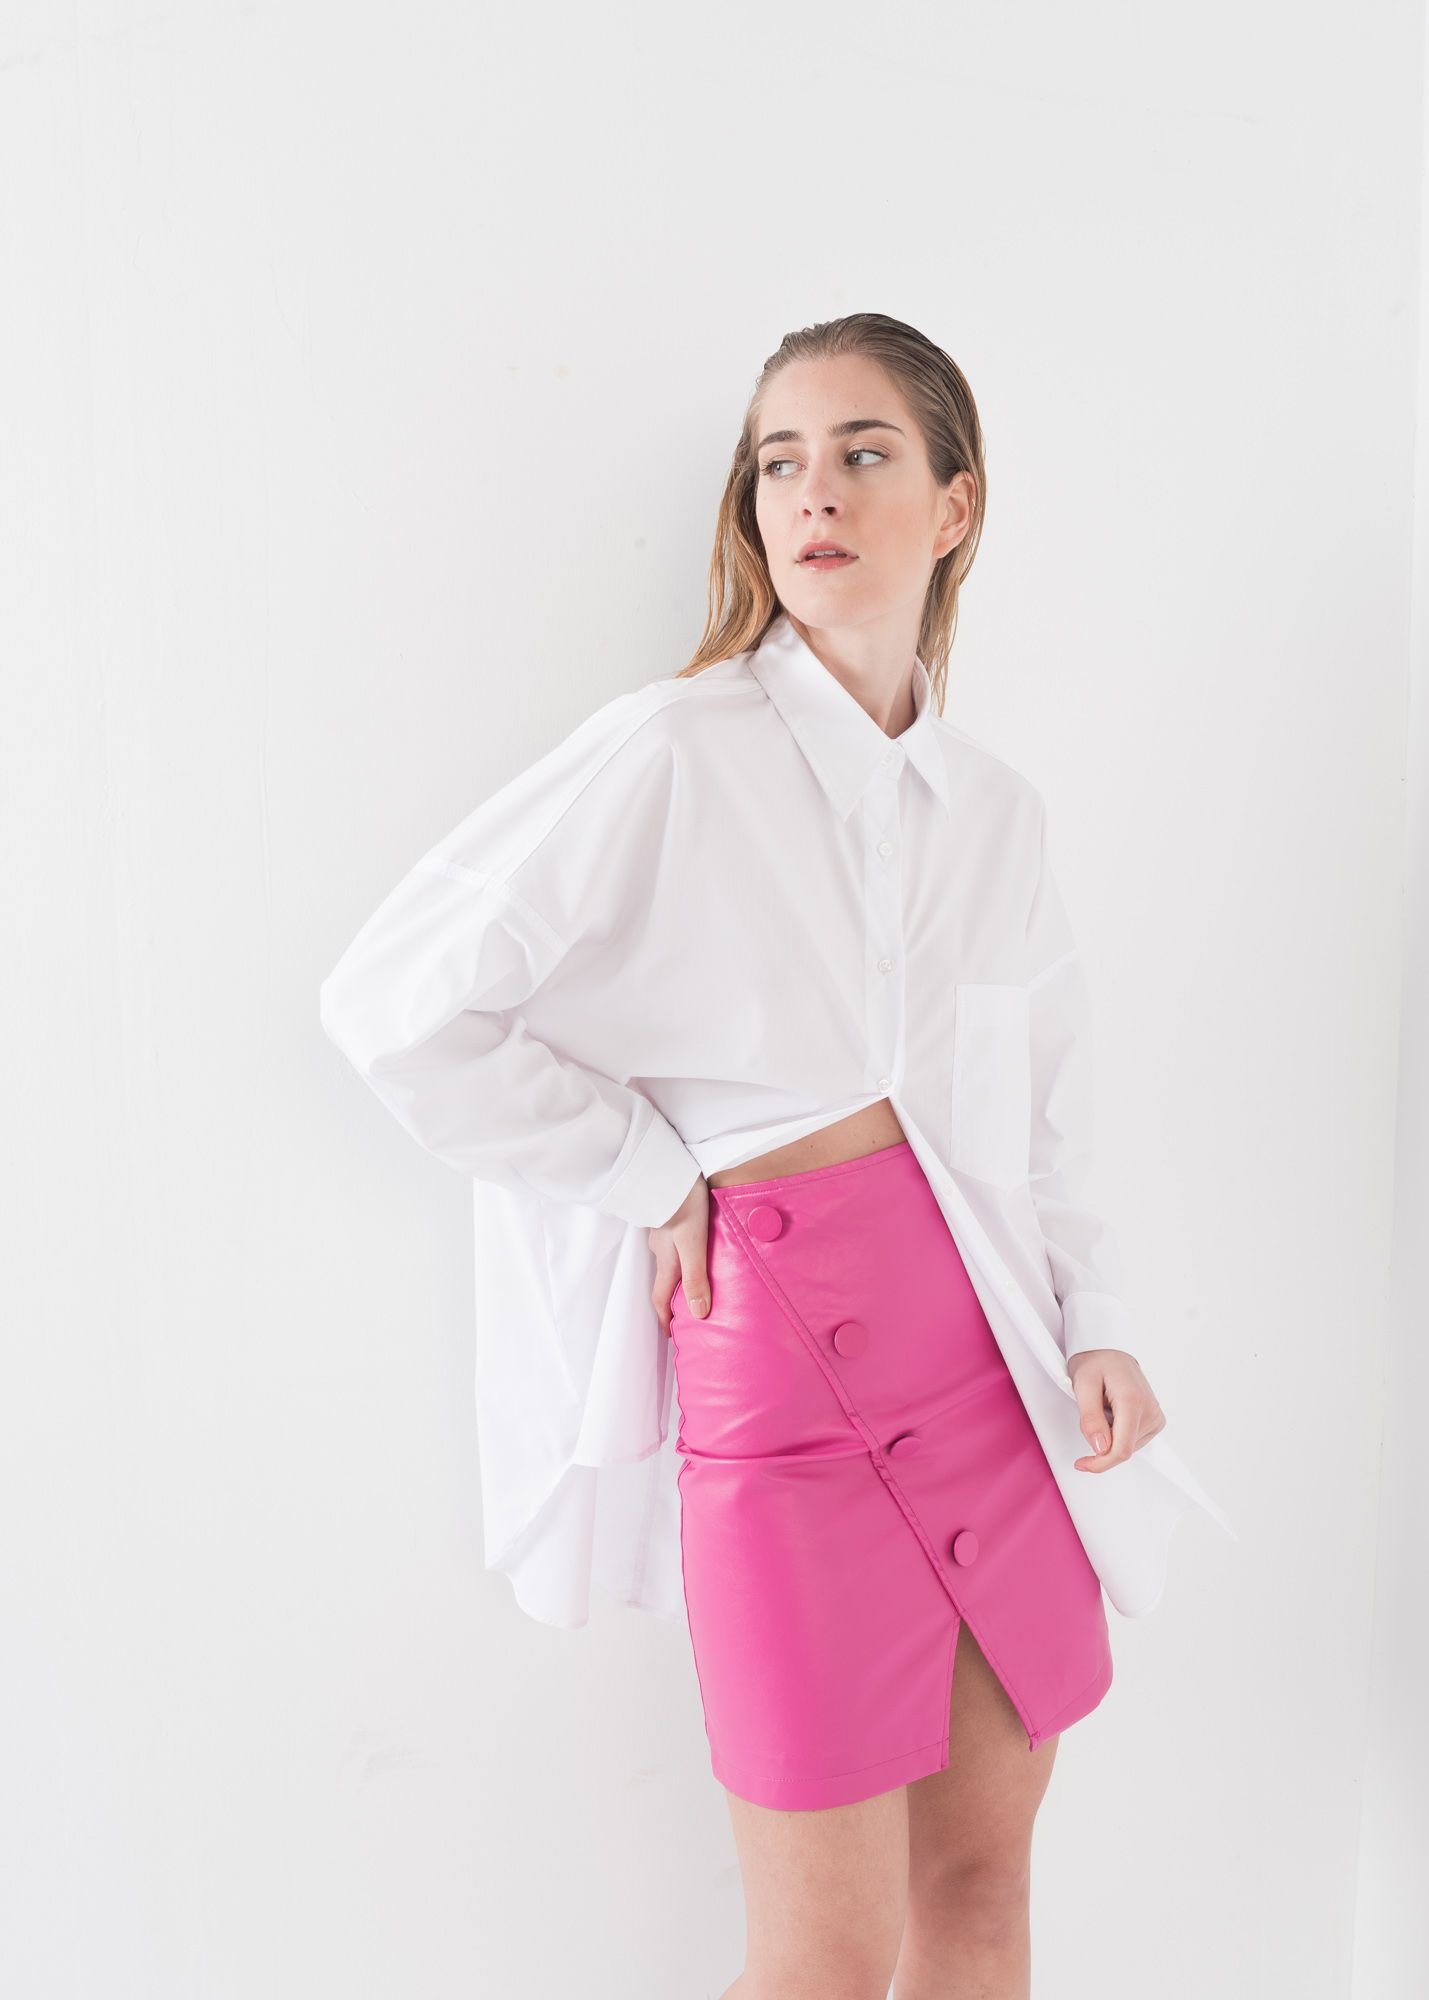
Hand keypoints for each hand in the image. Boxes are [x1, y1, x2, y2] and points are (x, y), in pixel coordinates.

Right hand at [649, 1171, 710, 1337]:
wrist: (670, 1170)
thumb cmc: (684, 1204)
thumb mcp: (693, 1244)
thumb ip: (695, 1278)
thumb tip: (698, 1314)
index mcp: (666, 1260)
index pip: (661, 1298)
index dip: (665, 1319)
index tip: (671, 1334)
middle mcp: (660, 1249)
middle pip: (664, 1281)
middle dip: (671, 1300)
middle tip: (684, 1311)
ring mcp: (661, 1232)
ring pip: (669, 1260)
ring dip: (678, 1275)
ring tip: (694, 1280)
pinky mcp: (667, 1215)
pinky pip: (672, 1242)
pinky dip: (680, 1253)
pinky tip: (692, 1245)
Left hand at [1067, 1349, 1166, 1471]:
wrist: (1110, 1352)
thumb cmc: (1096, 1363)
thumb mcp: (1083, 1384)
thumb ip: (1090, 1418)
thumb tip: (1100, 1448)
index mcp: (1133, 1401)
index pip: (1121, 1449)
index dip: (1100, 1463)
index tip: (1083, 1464)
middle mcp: (1150, 1410)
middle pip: (1123, 1449)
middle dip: (1101, 1444)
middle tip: (1088, 1418)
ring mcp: (1155, 1416)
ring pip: (1127, 1447)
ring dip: (1109, 1438)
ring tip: (1102, 1410)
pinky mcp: (1155, 1420)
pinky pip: (1132, 1440)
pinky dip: (1117, 1434)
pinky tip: (1112, 1415)